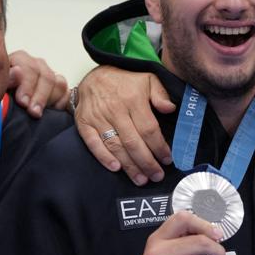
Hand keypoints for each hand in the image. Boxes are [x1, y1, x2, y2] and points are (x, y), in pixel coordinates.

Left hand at [8, 50, 69, 116]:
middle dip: (40, 96)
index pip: (29, 66)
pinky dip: (60, 104)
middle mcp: (35, 65)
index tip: (23, 102)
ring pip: (59, 84)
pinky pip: (67, 94)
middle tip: (33, 112)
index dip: (27, 84)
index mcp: (18, 60)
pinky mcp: (58, 89)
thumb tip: (17, 72)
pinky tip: (49, 111)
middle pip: (46, 75)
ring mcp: (48, 77)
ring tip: (38, 113)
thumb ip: (6, 80)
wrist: (1, 111)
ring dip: (49, 100)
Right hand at [76, 66, 174, 184]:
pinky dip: (103, 157)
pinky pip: (92, 143)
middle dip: (146, 162)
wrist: (95, 76)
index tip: (167, 160)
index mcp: (133, 100)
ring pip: (115, 146)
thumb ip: (161, 94)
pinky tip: (116, 168)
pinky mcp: (84, 123)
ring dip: (129, 165)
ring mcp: (98, 117)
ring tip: (141, 179)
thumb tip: (170, 108)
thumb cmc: (126, 82)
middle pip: (133, 142)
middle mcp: (115, 110)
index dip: (159, 147)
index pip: (148, 129)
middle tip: (156, 176)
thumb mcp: (148, 80)